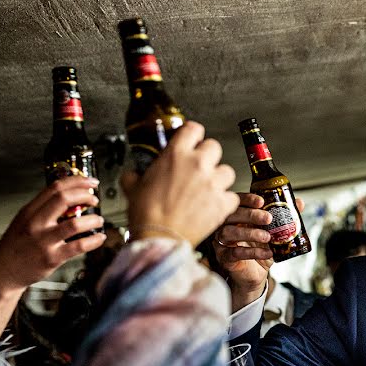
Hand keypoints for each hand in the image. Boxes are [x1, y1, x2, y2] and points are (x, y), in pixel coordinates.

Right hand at [0, 176, 105, 291]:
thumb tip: (70, 197)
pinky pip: (78, 246)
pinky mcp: (52, 258)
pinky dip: (94, 240)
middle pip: (63, 199)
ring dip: (93, 220)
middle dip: (85, 195)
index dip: (76, 181)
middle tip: (95, 200)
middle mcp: (35, 223)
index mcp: (29, 211)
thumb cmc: (16, 246)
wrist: (3, 272)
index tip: (90, 182)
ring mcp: (43, 241)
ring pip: (74, 224)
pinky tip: (99, 238)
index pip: (54, 188)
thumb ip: (43, 209)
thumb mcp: (23, 221)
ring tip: (98, 220)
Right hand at [120, 121, 239, 247]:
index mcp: (175, 154)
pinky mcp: (223, 202)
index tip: (192, 141)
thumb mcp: (133, 187)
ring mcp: (212, 183)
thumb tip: (133, 175)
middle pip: (214, 147)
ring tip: (209, 188)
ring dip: (219, 178)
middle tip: (200, 167)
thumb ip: (135, 175)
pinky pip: (232, 196)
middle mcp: (197, 164)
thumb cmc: (146, 213)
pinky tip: (214, 206)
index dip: (193, 135)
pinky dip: (225, 201)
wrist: (159, 236)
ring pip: (227, 171)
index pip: (193, 129)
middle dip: (208, 156)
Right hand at [214, 195, 304, 305]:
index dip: (247, 199)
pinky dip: (252, 252)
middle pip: (231, 215)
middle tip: (268, 218)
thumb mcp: (274, 232)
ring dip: (250, 233)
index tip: (262, 201)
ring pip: (229, 232)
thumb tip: (299, 203)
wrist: (255, 274)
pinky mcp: (224, 258)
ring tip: (267, 237)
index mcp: (237, 216)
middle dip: (251, 214)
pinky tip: (266, 253)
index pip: (237, 201)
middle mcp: (226, 226)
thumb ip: (284, 217)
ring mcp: (222, 242)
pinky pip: (235, 252)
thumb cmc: (260, 250)